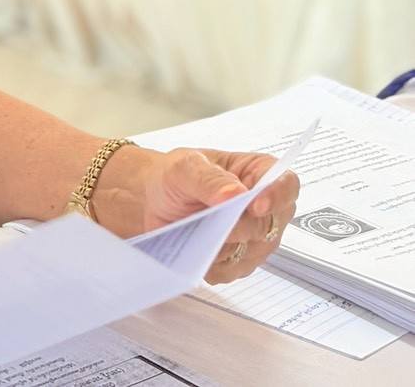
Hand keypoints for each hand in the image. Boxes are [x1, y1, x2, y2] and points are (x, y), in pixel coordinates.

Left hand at [141, 148, 300, 283]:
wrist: (154, 202)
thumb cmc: (175, 177)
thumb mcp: (185, 168)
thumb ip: (210, 179)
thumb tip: (235, 194)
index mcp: (258, 172)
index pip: (285, 184)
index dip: (277, 196)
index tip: (256, 206)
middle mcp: (264, 207)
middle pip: (270, 225)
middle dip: (240, 227)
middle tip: (211, 222)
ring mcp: (255, 237)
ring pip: (254, 252)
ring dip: (224, 247)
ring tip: (197, 233)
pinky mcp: (238, 260)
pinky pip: (234, 270)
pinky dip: (213, 264)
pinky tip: (196, 250)